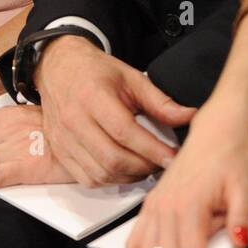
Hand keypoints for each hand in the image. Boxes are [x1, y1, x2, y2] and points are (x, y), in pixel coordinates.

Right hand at [36, 36, 193, 185]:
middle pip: (113, 158)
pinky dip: (110, 180)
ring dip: (130, 176)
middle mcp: (74, 119)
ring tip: (144, 165)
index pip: (124, 132)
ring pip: (102, 173)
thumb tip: (188, 116)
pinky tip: (122, 169)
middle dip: (145, 166)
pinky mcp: (60, 151)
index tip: (173, 156)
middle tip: (161, 162)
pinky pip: (88, 179)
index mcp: (91, 96)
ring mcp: (64, 138)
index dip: (152, 149)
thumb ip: (160, 101)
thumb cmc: (93, 71)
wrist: (59, 67)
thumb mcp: (130, 78)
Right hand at [125, 97, 247, 247]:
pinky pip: (136, 234)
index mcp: (190, 203)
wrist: (216, 132)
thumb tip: (241, 241)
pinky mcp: (152, 203)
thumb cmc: (231, 157)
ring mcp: (156, 204)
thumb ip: (242, 217)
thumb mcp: (246, 187)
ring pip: (146, 247)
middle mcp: (167, 205)